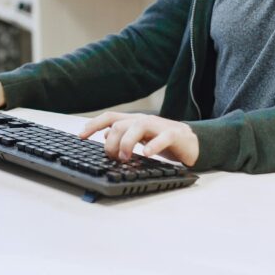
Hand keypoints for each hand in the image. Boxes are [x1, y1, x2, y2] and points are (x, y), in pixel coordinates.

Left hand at [79, 112, 198, 166]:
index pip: (110, 117)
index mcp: (134, 122)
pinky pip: (163, 137)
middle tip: (113, 157)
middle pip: (120, 124)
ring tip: (124, 157)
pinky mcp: (174, 135)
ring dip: (127, 142)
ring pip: (138, 126)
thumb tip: (105, 134)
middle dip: (111, 141)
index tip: (81, 136)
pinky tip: (146, 154)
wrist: (192, 142)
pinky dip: (154, 145)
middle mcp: (144, 121)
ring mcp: (159, 126)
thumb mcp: (140, 139)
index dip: (93, 124)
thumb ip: (123, 135)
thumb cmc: (163, 140)